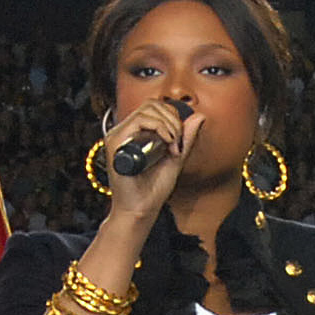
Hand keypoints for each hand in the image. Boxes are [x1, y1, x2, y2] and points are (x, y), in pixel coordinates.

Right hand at [94, 97, 197, 225]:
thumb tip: (199, 115)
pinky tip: (167, 142)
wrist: (141, 210)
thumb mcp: (176, 158)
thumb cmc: (154, 189)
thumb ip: (186, 138)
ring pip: (146, 110)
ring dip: (168, 124)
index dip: (173, 116)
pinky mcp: (115, 142)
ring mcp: (119, 136)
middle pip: (151, 104)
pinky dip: (158, 127)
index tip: (180, 140)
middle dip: (173, 119)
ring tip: (173, 145)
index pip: (155, 108)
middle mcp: (125, 132)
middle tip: (178, 142)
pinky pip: (139, 121)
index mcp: (136, 133)